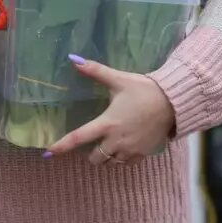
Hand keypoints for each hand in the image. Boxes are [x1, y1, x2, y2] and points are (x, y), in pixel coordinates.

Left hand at [45, 56, 174, 165]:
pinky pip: (126, 163)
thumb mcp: (117, 79)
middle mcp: (116, 141)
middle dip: (91, 152)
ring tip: (110, 142)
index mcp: (107, 123)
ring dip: (107, 156)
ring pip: (110, 163)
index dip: (61, 146)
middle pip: (95, 158)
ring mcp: (130, 150)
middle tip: (96, 139)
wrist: (173, 102)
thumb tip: (73, 59)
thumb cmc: (143, 89)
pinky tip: (125, 145)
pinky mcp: (143, 154)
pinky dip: (122, 158)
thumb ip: (94, 70)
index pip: (79, 138)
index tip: (48, 152)